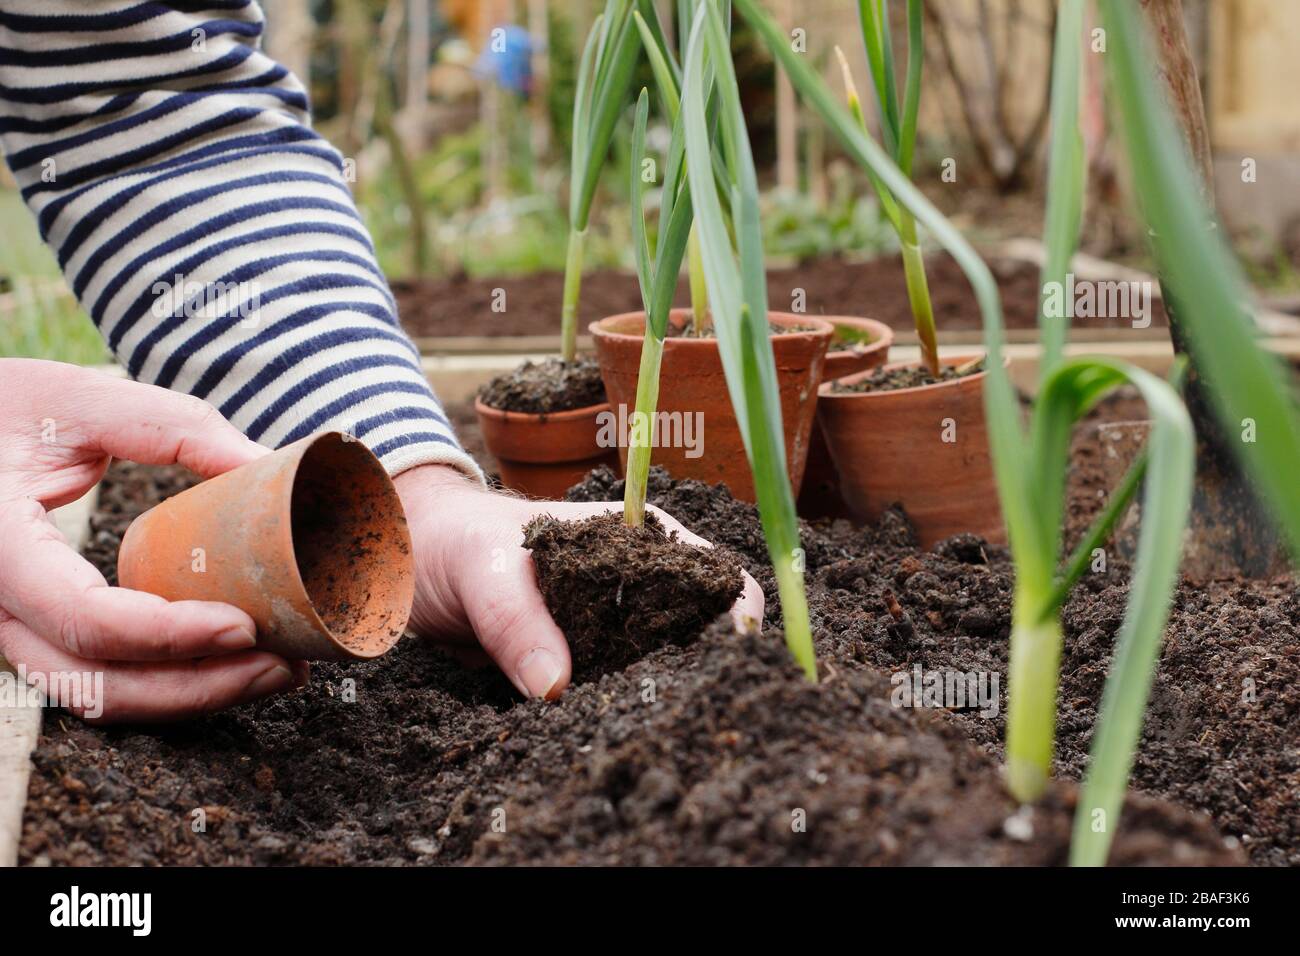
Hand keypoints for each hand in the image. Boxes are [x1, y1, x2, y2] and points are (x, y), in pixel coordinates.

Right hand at [0, 359, 306, 722]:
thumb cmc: (6, 406)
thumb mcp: (85, 399)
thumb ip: (178, 429)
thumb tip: (271, 468)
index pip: (83, 617)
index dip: (170, 635)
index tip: (248, 626)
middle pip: (94, 683)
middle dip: (198, 687)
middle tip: (285, 666)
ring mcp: (10, 624)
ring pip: (95, 696)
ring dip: (188, 697)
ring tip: (272, 671)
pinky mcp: (36, 629)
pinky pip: (98, 678)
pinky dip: (165, 684)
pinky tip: (228, 661)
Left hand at [393, 463, 764, 699]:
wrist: (412, 559)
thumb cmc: (455, 540)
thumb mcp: (482, 570)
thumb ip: (518, 622)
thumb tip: (555, 688)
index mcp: (638, 539)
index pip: (714, 577)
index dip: (733, 619)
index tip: (722, 663)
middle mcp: (637, 584)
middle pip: (696, 633)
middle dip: (695, 672)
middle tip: (676, 712)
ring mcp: (611, 627)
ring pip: (656, 671)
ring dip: (652, 698)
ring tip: (643, 730)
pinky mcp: (581, 663)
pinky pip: (611, 693)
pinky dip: (612, 713)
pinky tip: (605, 731)